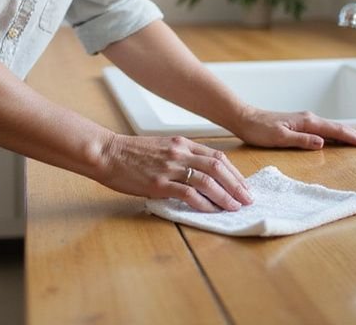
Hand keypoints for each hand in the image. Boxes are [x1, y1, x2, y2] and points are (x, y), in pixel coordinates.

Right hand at [94, 133, 254, 212]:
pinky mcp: (159, 183)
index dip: (234, 173)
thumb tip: (201, 174)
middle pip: (218, 168)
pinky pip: (188, 194)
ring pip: (207, 181)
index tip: (243, 186)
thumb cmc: (131, 153)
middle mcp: (180, 153)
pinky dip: (203, 204)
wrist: (108, 153)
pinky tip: (211, 211)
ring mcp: (170, 168)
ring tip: (234, 207)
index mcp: (182, 144)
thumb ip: (181, 157)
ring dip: (225, 195)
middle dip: (236, 185)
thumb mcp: (162, 147)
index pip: (217, 157)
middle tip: (247, 199)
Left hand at [232, 106, 355, 149]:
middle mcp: (310, 119)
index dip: (354, 138)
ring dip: (351, 133)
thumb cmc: (259, 129)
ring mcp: (306, 121)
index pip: (336, 131)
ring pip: (334, 127)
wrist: (245, 118)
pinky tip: (340, 136)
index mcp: (307, 122)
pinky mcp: (301, 124)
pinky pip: (326, 129)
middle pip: (340, 127)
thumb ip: (301, 140)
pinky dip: (338, 133)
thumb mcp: (279, 137)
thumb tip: (322, 142)